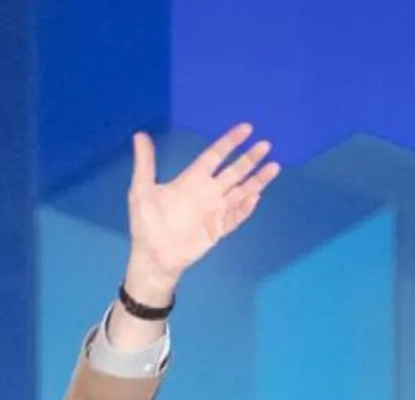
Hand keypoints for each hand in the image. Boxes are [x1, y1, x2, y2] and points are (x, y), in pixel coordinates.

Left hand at [124, 123, 279, 301]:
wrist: (152, 256)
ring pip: (241, 192)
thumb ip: (145, 163)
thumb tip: (139, 135)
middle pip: (234, 171)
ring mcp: (214, 211)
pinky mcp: (218, 230)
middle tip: (265, 144)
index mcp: (191, 180)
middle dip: (249, 158)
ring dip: (257, 180)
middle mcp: (207, 192)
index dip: (230, 142)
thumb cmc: (146, 224)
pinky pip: (235, 217)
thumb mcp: (141, 190)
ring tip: (274, 167)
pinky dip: (245, 208)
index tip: (247, 128)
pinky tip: (255, 197)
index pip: (215, 156)